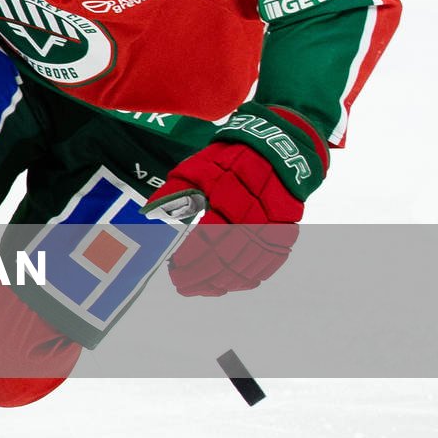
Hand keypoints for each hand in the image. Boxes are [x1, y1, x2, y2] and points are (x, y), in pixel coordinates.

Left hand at [149, 103, 326, 296]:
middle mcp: (253, 214)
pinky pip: (269, 262)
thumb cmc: (229, 159)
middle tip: (183, 286)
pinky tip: (231, 283)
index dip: (191, 259)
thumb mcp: (197, 167)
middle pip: (227, 257)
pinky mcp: (287, 231)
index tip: (175, 270)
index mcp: (228, 197)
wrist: (278, 148)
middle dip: (203, 277)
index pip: (208, 238)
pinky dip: (249, 277)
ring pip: (249, 265)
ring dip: (224, 282)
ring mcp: (274, 225)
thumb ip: (174, 192)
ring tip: (203, 289)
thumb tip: (150, 213)